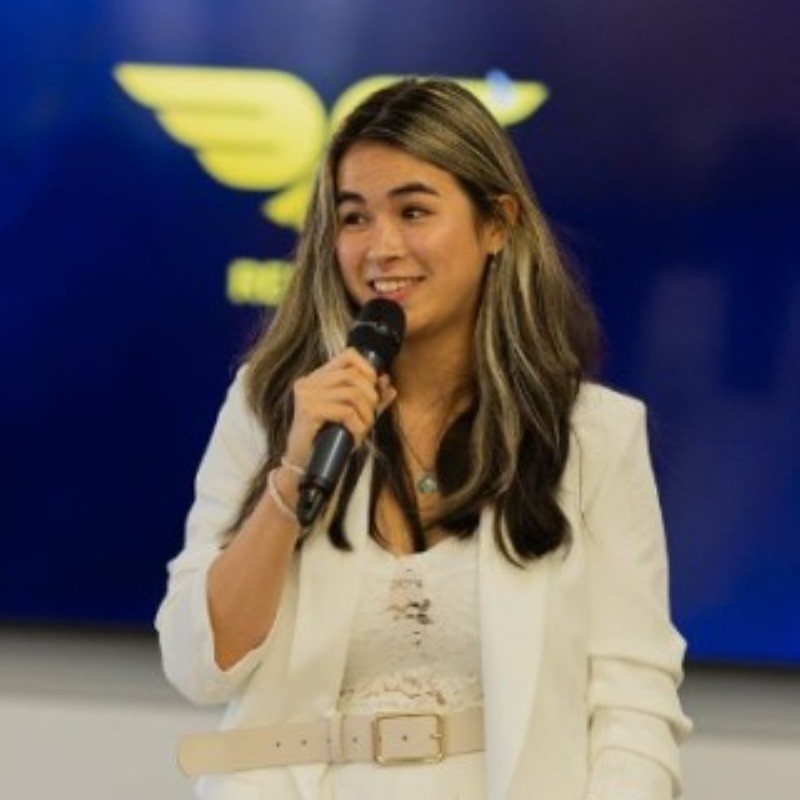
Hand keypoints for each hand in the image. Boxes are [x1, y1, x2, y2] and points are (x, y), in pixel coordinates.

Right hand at [284, 348, 396, 466]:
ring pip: (352, 393)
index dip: (368, 368)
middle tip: (371, 415)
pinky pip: (345, 411)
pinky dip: (357, 425)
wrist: (304, 464)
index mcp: (316, 378)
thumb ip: (369, 400)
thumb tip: (389, 386)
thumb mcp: (352, 416)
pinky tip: (355, 436)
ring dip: (366, 413)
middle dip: (371, 396)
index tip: (375, 387)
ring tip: (364, 428)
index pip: (348, 355)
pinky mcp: (308, 411)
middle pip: (353, 375)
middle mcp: (309, 382)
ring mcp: (306, 396)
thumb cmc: (326, 439)